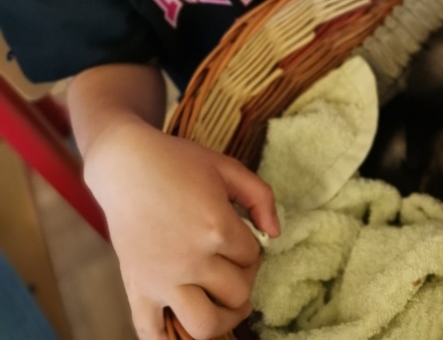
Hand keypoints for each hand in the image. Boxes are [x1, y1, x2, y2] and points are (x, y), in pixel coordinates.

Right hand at [83, 121, 278, 339]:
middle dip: (242, 280)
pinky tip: (182, 325)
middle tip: (232, 266)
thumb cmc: (177, 162)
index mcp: (217, 227)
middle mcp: (192, 260)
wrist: (124, 165)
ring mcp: (162, 280)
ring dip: (221, 319)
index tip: (239, 238)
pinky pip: (153, 334)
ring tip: (221, 304)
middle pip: (237, 294)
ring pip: (206, 326)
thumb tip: (275, 233)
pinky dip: (170, 339)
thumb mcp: (225, 167)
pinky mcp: (137, 289)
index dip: (251, 248)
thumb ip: (260, 196)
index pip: (252, 257)